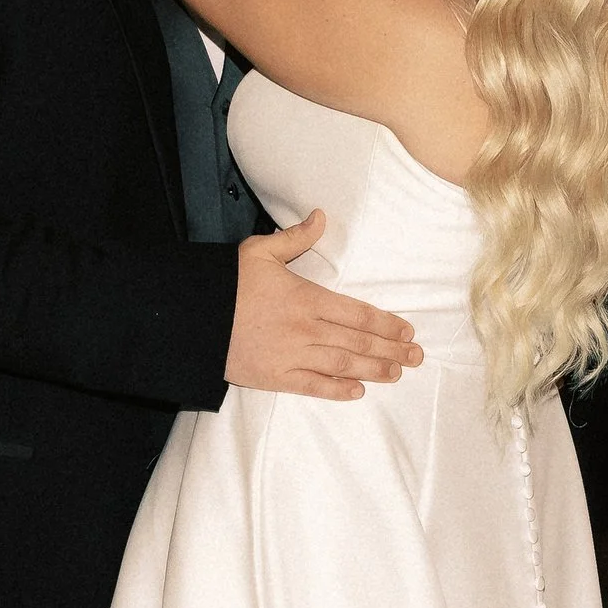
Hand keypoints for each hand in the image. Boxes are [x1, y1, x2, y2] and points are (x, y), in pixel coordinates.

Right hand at [227, 212, 419, 401]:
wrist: (192, 318)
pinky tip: (356, 391)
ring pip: (342, 365)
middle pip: (357, 342)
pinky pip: (312, 387)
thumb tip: (322, 216)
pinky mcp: (274, 378)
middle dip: (390, 350)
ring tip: (396, 373)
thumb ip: (296, 237)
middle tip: (415, 357)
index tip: (407, 331)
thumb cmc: (226, 282)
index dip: (386, 324)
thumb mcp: (260, 251)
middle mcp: (305, 330)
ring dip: (373, 370)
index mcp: (306, 298)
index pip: (357, 313)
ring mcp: (291, 357)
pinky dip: (336, 390)